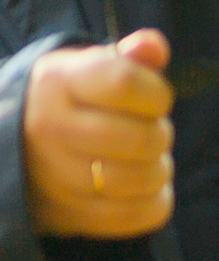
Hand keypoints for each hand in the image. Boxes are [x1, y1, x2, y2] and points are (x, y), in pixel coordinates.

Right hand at [22, 31, 174, 239]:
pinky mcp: (74, 214)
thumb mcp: (89, 71)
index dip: (156, 93)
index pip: (126, 83)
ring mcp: (59, 176)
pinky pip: (142, 214)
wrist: (18, 150)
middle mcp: (51, 128)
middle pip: (142, 137)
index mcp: (57, 83)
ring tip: (144, 158)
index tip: (153, 98)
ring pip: (144, 178)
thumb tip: (154, 46)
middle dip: (159, 134)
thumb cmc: (69, 105)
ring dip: (159, 169)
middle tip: (148, 131)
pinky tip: (144, 186)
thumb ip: (127, 59)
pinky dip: (156, 200)